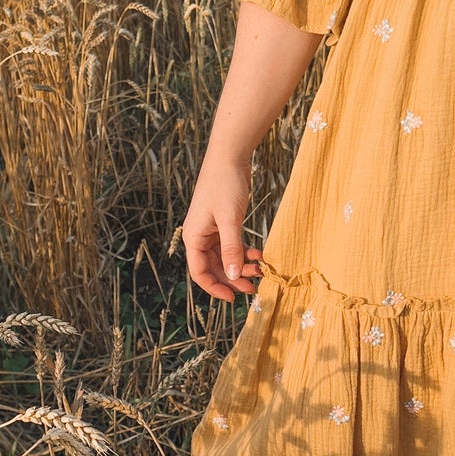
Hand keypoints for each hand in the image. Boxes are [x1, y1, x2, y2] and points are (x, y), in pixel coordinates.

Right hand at [182, 152, 263, 301]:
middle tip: (254, 288)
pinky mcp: (223, 223)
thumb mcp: (230, 219)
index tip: (234, 298)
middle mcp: (199, 236)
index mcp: (193, 237)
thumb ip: (232, 248)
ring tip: (261, 271)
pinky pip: (232, 245)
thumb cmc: (225, 184)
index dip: (215, 288)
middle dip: (233, 279)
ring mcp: (211, 230)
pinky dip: (245, 252)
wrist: (229, 156)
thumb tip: (234, 277)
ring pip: (225, 258)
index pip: (199, 272)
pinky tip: (259, 254)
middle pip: (213, 268)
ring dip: (241, 267)